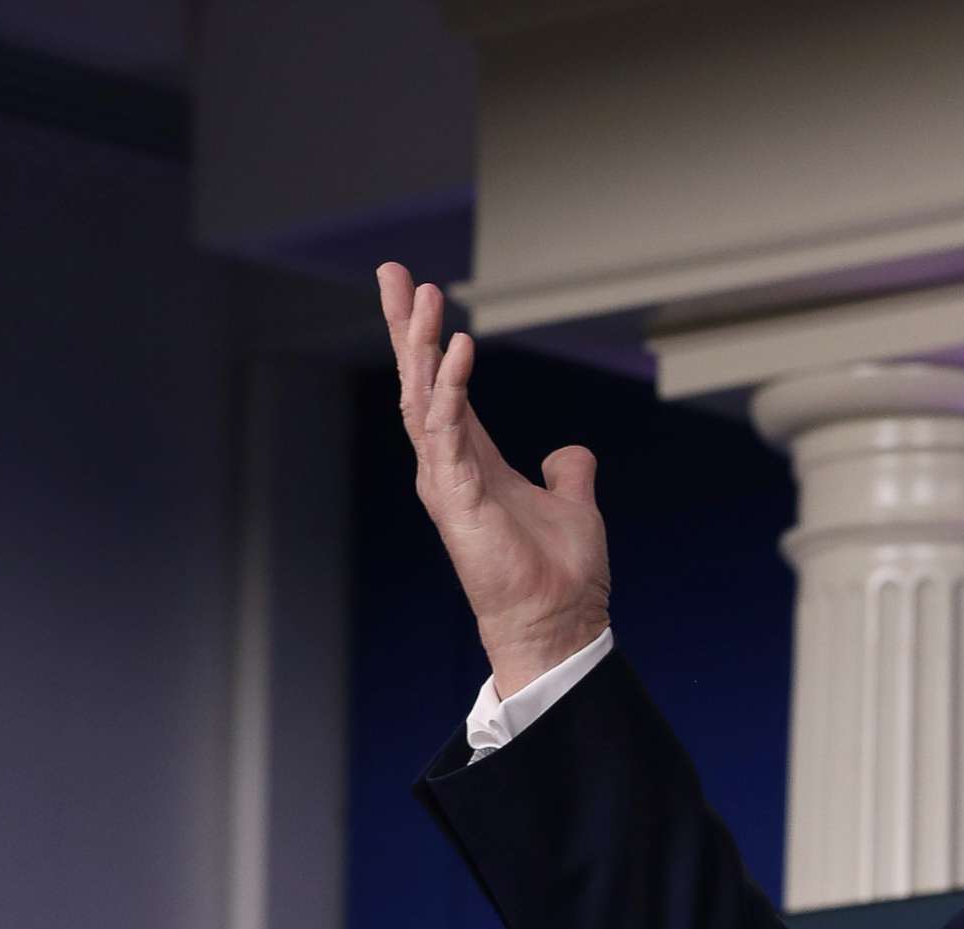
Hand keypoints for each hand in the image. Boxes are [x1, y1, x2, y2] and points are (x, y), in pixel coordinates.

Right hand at [375, 262, 610, 696]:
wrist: (557, 622)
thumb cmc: (558, 573)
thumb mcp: (571, 505)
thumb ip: (567, 473)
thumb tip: (571, 454)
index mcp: (471, 460)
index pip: (442, 386)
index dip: (429, 340)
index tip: (417, 291)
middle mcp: (449, 465)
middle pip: (420, 381)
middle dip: (407, 326)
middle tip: (392, 271)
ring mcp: (448, 481)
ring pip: (425, 398)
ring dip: (423, 345)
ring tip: (423, 296)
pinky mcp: (459, 498)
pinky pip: (449, 432)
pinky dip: (452, 388)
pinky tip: (457, 349)